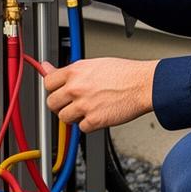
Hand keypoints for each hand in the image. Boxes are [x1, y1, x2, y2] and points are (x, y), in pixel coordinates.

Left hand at [41, 57, 155, 132]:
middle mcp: (76, 88)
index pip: (48, 82)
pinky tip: (97, 115)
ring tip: (86, 110)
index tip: (57, 91)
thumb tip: (47, 67)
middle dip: (60, 105)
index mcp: (75, 71)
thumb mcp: (93, 64)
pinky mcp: (94, 120)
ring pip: (64, 118)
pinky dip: (88, 125)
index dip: (53, 88)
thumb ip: (70, 70)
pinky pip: (81, 128)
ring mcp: (84, 105)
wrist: (143, 84)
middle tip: (70, 103)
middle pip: (52, 103)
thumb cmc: (124, 73)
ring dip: (73, 117)